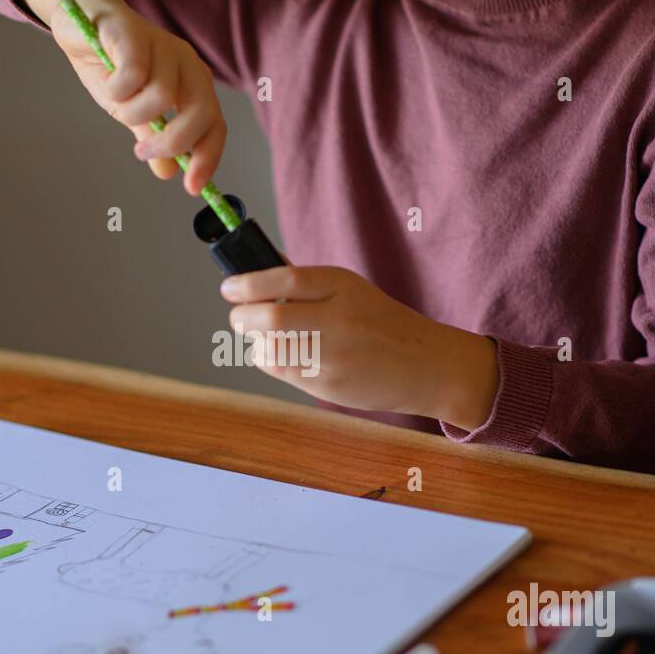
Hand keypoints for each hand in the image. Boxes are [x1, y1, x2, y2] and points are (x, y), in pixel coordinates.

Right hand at [5, 0, 226, 193]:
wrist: (78, 18)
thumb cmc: (110, 65)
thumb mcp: (132, 110)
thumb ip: (152, 137)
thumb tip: (168, 172)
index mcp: (193, 83)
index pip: (215, 125)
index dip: (207, 158)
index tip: (190, 187)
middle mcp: (186, 63)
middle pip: (200, 114)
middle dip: (171, 142)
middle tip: (141, 150)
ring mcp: (163, 46)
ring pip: (160, 99)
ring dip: (132, 113)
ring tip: (116, 103)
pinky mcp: (135, 34)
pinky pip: (132, 78)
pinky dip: (115, 90)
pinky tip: (107, 81)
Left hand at [219, 265, 499, 428]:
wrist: (425, 366)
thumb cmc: (381, 323)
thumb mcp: (351, 291)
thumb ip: (306, 283)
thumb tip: (258, 268)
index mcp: (344, 287)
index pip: (286, 280)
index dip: (249, 283)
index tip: (229, 288)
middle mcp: (340, 319)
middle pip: (271, 318)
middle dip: (242, 317)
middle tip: (238, 316)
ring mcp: (335, 355)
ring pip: (272, 349)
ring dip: (256, 342)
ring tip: (263, 336)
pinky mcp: (330, 384)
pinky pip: (283, 372)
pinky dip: (271, 361)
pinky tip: (280, 356)